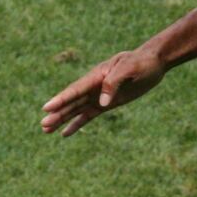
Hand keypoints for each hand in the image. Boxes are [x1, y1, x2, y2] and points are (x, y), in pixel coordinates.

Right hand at [40, 48, 166, 135]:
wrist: (154, 63)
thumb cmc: (141, 62)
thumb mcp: (129, 68)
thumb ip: (114, 83)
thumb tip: (102, 103)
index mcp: (97, 75)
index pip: (75, 89)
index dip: (61, 99)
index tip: (46, 108)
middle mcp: (94, 86)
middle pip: (72, 102)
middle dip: (57, 114)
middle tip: (43, 125)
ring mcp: (99, 95)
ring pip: (76, 110)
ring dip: (61, 120)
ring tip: (45, 130)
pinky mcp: (107, 104)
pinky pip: (88, 115)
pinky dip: (76, 124)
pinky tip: (64, 133)